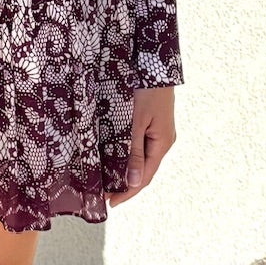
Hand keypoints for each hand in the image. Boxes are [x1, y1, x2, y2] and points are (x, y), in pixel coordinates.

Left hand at [107, 85, 174, 204]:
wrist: (152, 61)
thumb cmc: (144, 90)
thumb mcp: (135, 123)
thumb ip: (133, 153)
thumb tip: (132, 183)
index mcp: (162, 143)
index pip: (144, 176)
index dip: (128, 192)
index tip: (110, 203)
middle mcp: (162, 140)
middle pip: (143, 169)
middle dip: (124, 183)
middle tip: (103, 195)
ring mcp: (157, 131)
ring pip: (139, 157)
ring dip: (123, 170)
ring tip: (105, 180)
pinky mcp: (150, 121)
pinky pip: (138, 145)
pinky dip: (125, 154)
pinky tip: (113, 158)